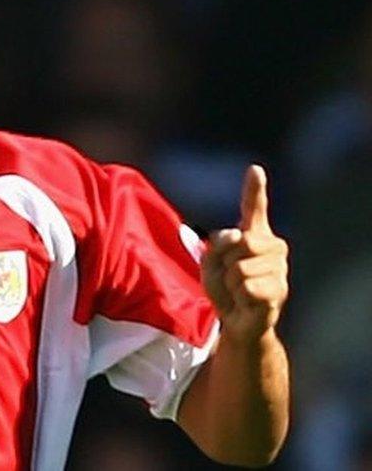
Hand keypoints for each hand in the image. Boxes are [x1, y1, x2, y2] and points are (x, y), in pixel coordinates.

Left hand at [201, 165, 288, 343]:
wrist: (236, 320)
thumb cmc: (225, 287)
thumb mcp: (211, 262)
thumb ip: (219, 244)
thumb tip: (239, 235)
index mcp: (254, 235)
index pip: (254, 207)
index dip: (254, 188)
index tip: (254, 170)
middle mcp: (273, 246)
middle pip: (239, 242)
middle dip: (224, 262)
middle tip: (229, 277)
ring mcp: (279, 268)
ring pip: (239, 267)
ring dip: (229, 283)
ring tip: (238, 290)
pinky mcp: (278, 289)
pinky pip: (246, 286)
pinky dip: (238, 296)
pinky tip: (246, 301)